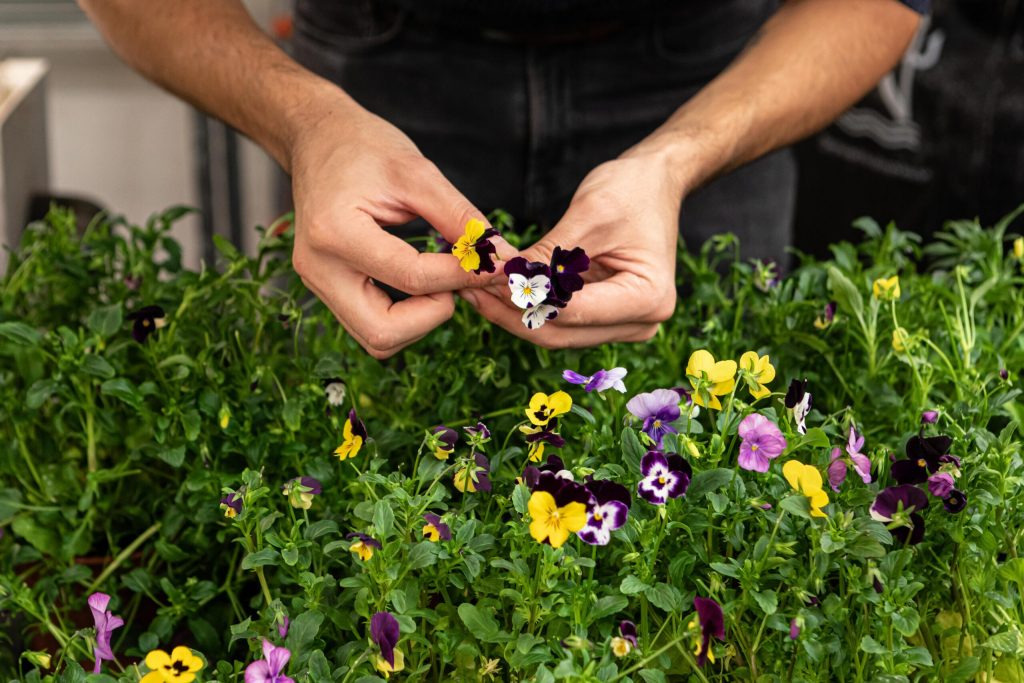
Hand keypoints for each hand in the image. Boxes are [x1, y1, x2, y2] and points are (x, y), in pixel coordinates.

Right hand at [289, 93, 512, 358]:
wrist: (316, 138)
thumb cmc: (362, 145)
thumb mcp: (418, 173)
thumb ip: (460, 219)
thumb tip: (501, 256)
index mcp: (336, 233)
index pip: (411, 278)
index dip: (461, 276)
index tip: (494, 264)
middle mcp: (318, 269)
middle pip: (383, 333)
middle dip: (432, 316)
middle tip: (455, 281)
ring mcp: (318, 283)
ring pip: (377, 339)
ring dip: (419, 321)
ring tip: (440, 279)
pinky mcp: (326, 288)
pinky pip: (370, 324)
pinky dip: (405, 315)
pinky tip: (423, 283)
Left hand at [460, 147, 683, 347]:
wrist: (656, 183)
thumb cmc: (632, 190)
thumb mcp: (588, 216)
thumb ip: (548, 255)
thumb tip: (503, 279)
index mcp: (647, 298)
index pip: (571, 312)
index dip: (523, 299)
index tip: (484, 279)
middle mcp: (641, 322)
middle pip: (560, 332)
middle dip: (511, 312)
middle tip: (468, 286)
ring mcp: (624, 324)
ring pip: (555, 332)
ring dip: (514, 312)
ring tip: (473, 286)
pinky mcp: (607, 318)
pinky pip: (559, 320)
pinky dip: (529, 305)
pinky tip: (496, 287)